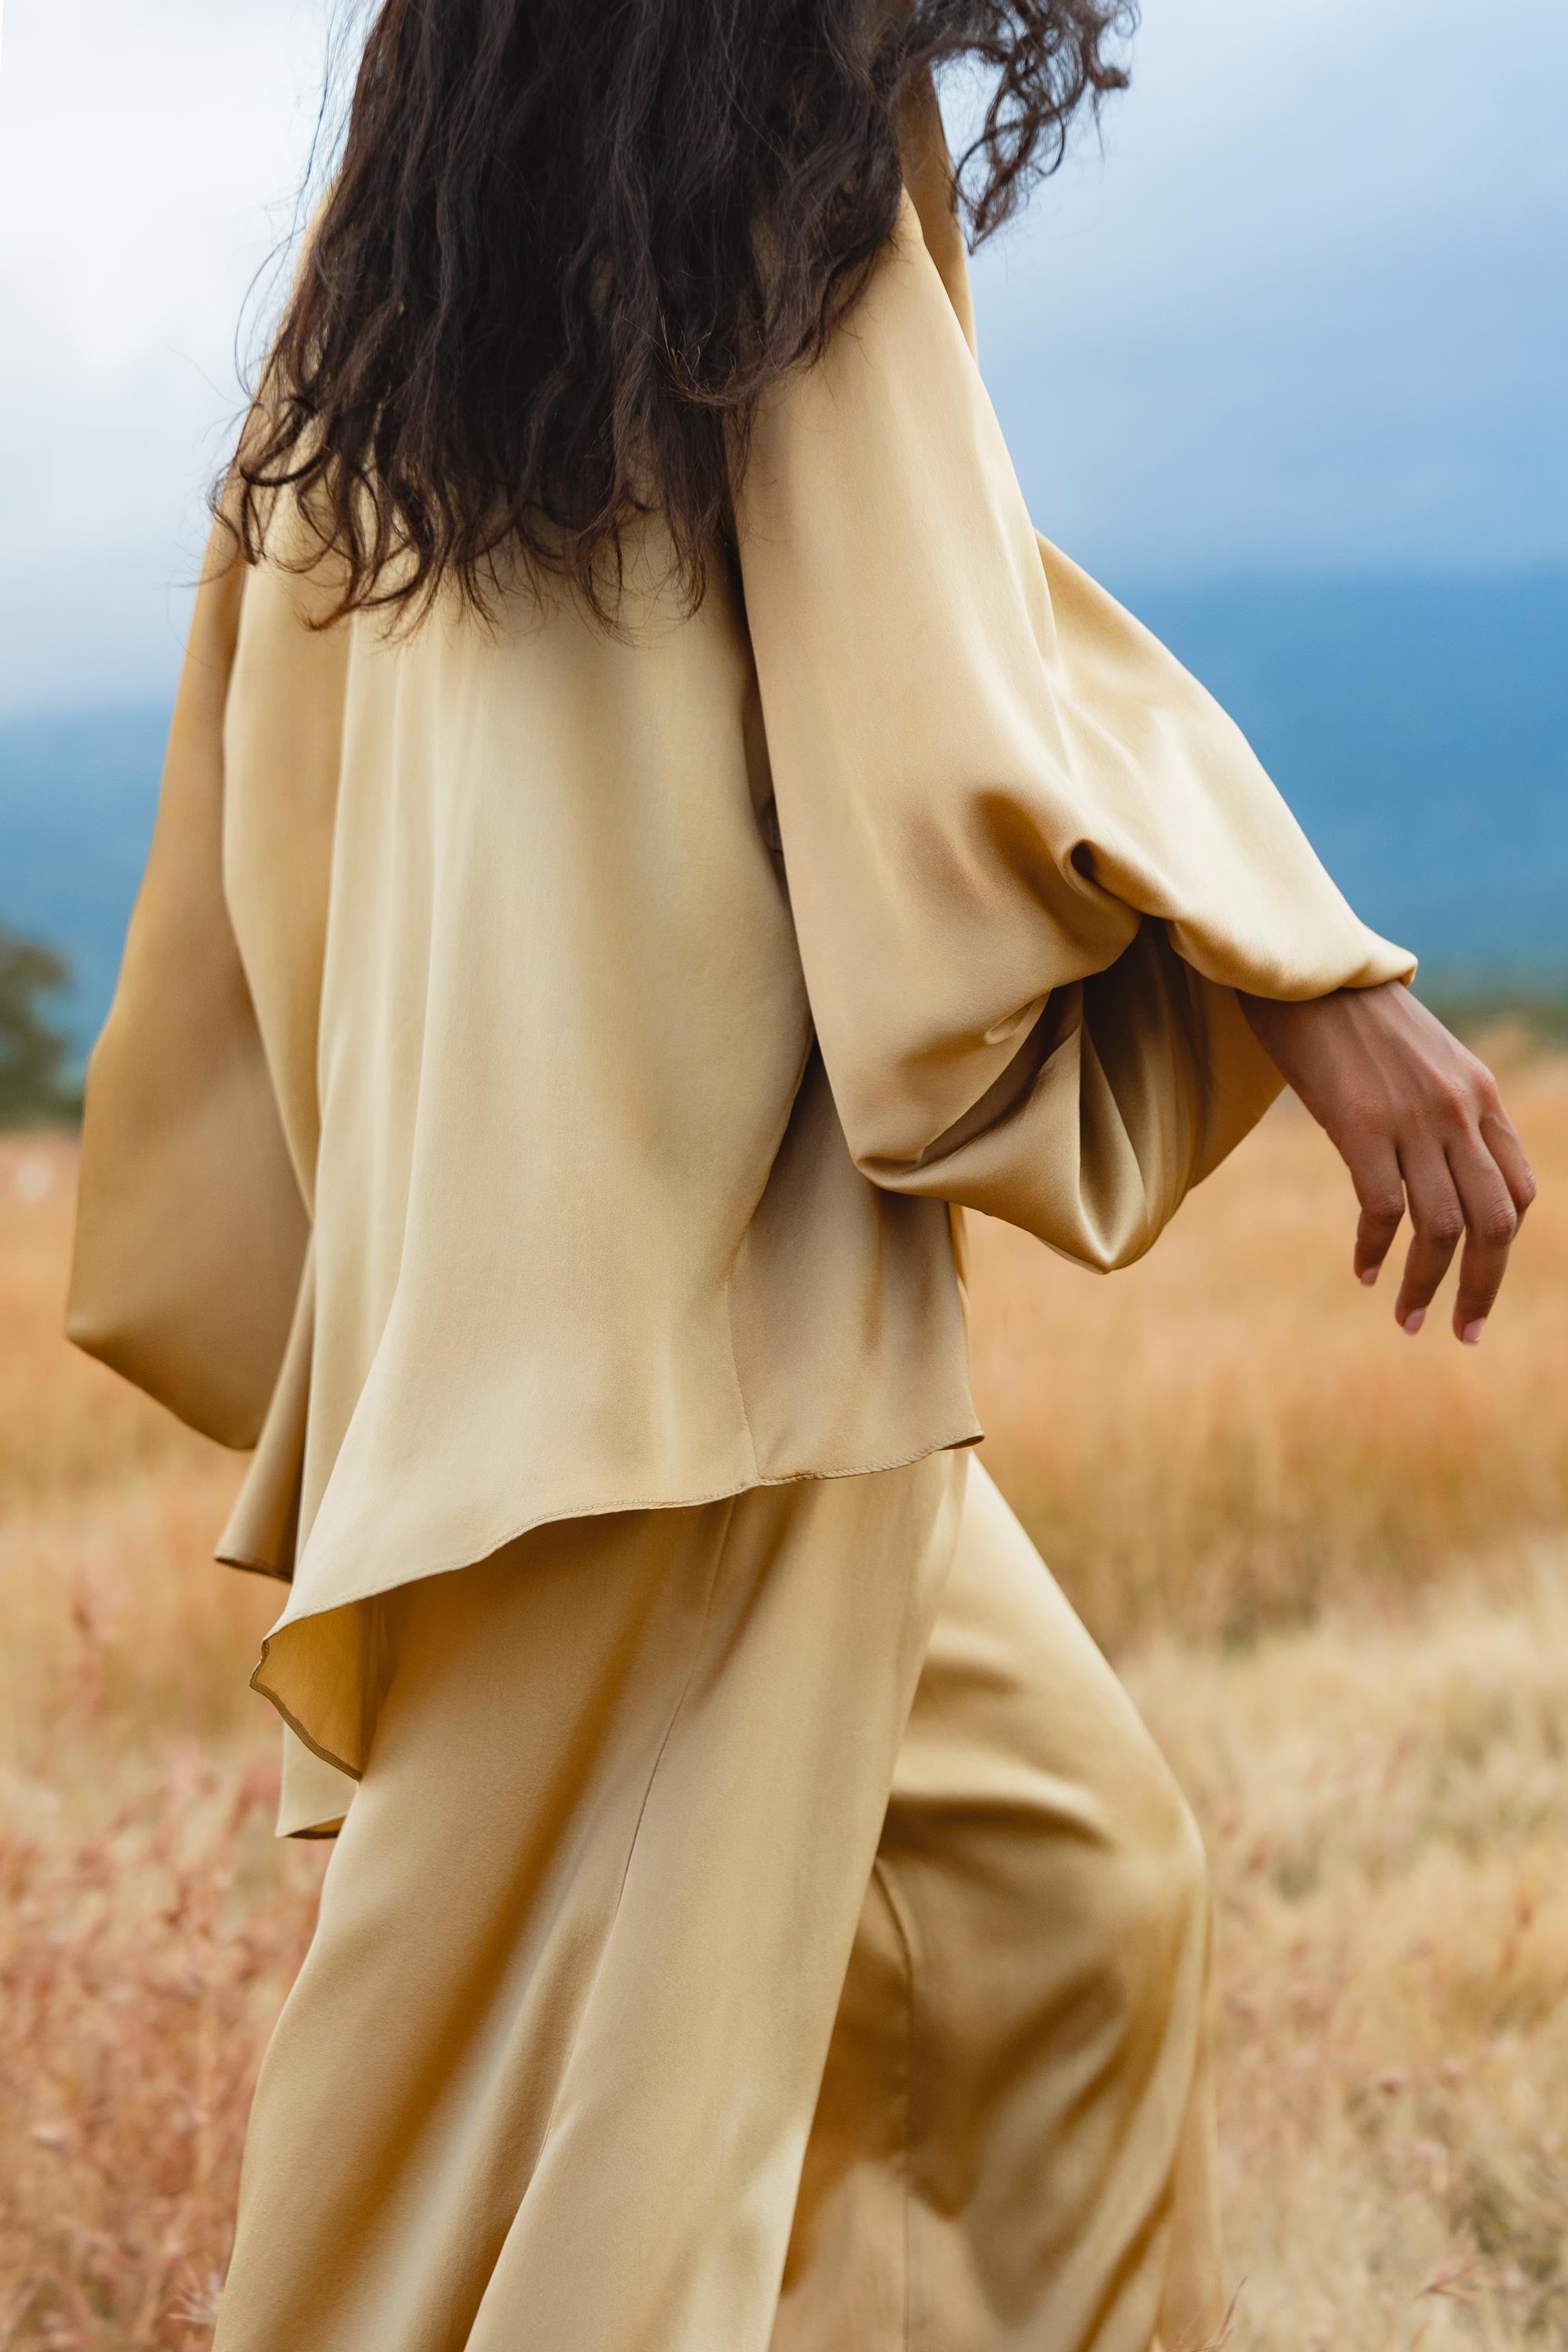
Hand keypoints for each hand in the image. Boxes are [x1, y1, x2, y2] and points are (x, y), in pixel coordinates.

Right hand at [1236, 981, 1535, 1342]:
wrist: (1303, 965)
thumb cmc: (1351, 1017)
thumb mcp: (1422, 1062)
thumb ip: (1443, 1111)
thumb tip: (1443, 1172)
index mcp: (1481, 1095)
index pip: (1520, 1191)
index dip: (1503, 1250)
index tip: (1477, 1287)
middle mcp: (1459, 1110)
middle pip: (1494, 1222)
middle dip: (1481, 1287)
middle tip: (1460, 1331)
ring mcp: (1413, 1118)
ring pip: (1442, 1227)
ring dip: (1427, 1284)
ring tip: (1408, 1317)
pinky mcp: (1361, 1124)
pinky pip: (1383, 1209)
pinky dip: (1376, 1250)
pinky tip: (1363, 1270)